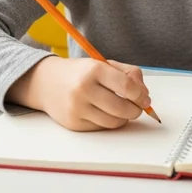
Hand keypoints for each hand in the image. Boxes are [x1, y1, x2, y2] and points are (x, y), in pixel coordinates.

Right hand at [8, 56, 151, 130]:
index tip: (145, 99)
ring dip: (124, 118)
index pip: (126, 86)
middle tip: (138, 108)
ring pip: (113, 122)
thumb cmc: (80, 73)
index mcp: (94, 69)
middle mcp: (83, 89)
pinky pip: (101, 128)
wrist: (46, 82)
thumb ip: (128, 74)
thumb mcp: (103, 64)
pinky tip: (106, 113)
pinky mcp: (73, 123)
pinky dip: (108, 122)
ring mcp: (77, 108)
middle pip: (122, 108)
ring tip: (123, 110)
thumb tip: (144, 94)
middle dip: (136, 110)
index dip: (140, 95)